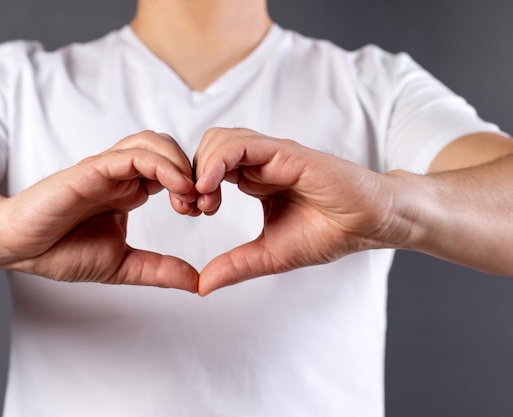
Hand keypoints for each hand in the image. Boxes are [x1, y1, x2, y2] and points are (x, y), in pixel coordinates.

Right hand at [0, 131, 199, 291]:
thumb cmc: (61, 251)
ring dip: (180, 162)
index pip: (173, 171)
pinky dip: (160, 164)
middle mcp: (121, 175)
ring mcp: (106, 169)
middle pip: (169, 149)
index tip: (204, 211)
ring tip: (191, 194)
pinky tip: (176, 186)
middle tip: (203, 202)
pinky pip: (130, 155)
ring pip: (153, 142)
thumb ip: (159, 270)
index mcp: (130, 191)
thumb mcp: (122, 265)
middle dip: (194, 170)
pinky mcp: (90, 169)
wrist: (19, 248)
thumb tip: (197, 282)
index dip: (195, 185)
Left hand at [193, 128, 405, 294]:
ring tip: (204, 202)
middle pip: (207, 148)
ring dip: (201, 167)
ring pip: (219, 140)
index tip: (190, 212)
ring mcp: (271, 154)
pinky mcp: (285, 151)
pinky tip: (209, 187)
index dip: (191, 186)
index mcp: (254, 179)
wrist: (368, 224)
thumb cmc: (327, 233)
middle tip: (191, 208)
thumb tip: (202, 286)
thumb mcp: (270, 255)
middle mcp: (259, 162)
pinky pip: (240, 144)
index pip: (208, 168)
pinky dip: (217, 161)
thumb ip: (236, 266)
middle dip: (189, 175)